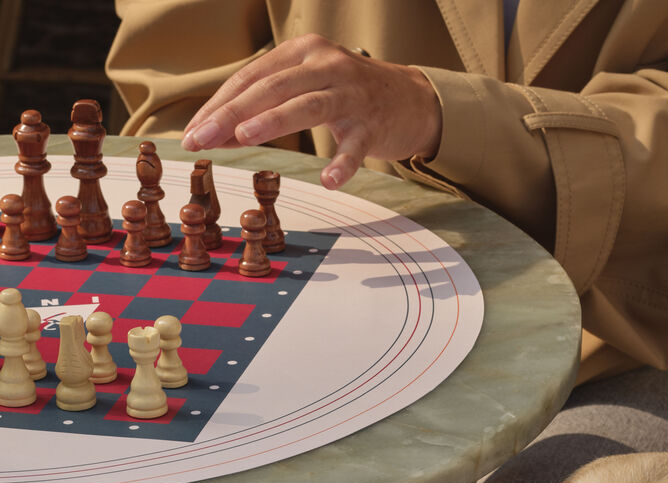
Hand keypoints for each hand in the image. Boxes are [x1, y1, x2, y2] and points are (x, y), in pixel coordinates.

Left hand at [181, 35, 442, 188]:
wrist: (409, 99)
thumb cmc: (348, 94)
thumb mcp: (306, 87)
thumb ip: (267, 107)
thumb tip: (218, 134)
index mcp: (302, 53)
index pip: (252, 77)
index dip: (219, 104)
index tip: (193, 131)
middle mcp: (325, 65)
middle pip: (271, 88)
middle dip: (232, 113)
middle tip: (203, 138)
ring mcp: (351, 94)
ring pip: (307, 106)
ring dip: (273, 121)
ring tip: (244, 138)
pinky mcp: (373, 124)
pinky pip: (356, 147)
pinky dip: (343, 164)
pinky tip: (329, 180)